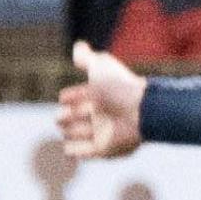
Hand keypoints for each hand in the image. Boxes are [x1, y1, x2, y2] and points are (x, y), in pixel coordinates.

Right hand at [58, 42, 144, 161]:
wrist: (139, 112)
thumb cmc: (119, 87)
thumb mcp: (100, 67)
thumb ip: (87, 57)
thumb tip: (78, 47)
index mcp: (101, 94)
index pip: (81, 96)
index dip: (71, 96)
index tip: (63, 97)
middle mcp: (101, 113)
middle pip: (77, 115)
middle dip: (67, 115)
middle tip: (61, 117)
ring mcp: (102, 132)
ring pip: (78, 133)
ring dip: (70, 131)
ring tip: (65, 129)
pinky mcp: (103, 149)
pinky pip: (84, 152)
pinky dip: (74, 150)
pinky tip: (66, 147)